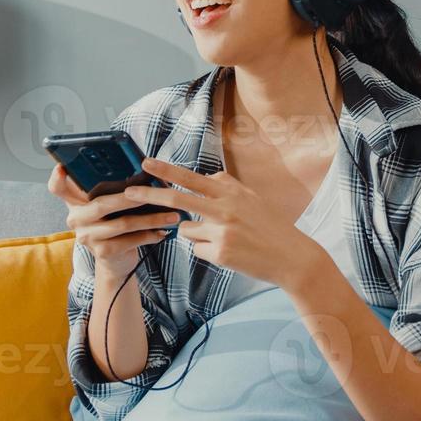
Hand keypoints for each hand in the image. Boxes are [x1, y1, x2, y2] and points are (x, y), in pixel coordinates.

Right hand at [47, 163, 179, 275]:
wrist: (115, 261)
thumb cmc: (116, 224)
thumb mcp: (111, 206)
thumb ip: (115, 189)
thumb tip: (146, 171)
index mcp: (75, 202)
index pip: (57, 188)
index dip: (57, 177)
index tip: (62, 168)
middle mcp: (76, 219)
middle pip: (101, 203)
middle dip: (131, 197)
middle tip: (153, 191)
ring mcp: (87, 237)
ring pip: (122, 223)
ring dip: (151, 219)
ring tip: (172, 215)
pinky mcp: (102, 252)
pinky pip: (131, 240)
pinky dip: (150, 235)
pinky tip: (163, 231)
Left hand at [128, 157, 325, 287]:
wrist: (292, 257)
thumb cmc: (273, 227)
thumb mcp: (253, 199)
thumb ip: (228, 187)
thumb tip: (207, 177)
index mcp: (232, 193)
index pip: (192, 178)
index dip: (168, 170)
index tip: (147, 163)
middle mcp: (224, 209)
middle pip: (178, 200)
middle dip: (150, 195)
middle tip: (128, 192)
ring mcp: (221, 232)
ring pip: (187, 230)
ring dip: (197, 233)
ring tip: (225, 238)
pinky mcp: (220, 253)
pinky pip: (198, 249)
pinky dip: (209, 250)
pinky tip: (230, 252)